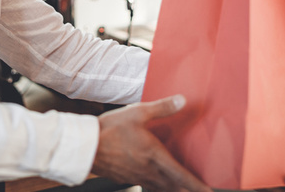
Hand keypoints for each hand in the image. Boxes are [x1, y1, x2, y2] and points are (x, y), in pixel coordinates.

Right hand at [91, 95, 211, 191]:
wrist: (85, 146)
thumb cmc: (110, 129)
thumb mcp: (138, 113)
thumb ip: (162, 108)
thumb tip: (182, 101)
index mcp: (155, 156)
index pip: (182, 176)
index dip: (197, 186)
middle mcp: (149, 171)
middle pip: (174, 187)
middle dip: (187, 190)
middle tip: (199, 190)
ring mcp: (138, 177)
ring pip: (162, 189)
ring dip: (173, 189)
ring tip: (181, 187)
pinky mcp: (129, 178)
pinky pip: (149, 187)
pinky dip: (159, 188)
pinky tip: (158, 183)